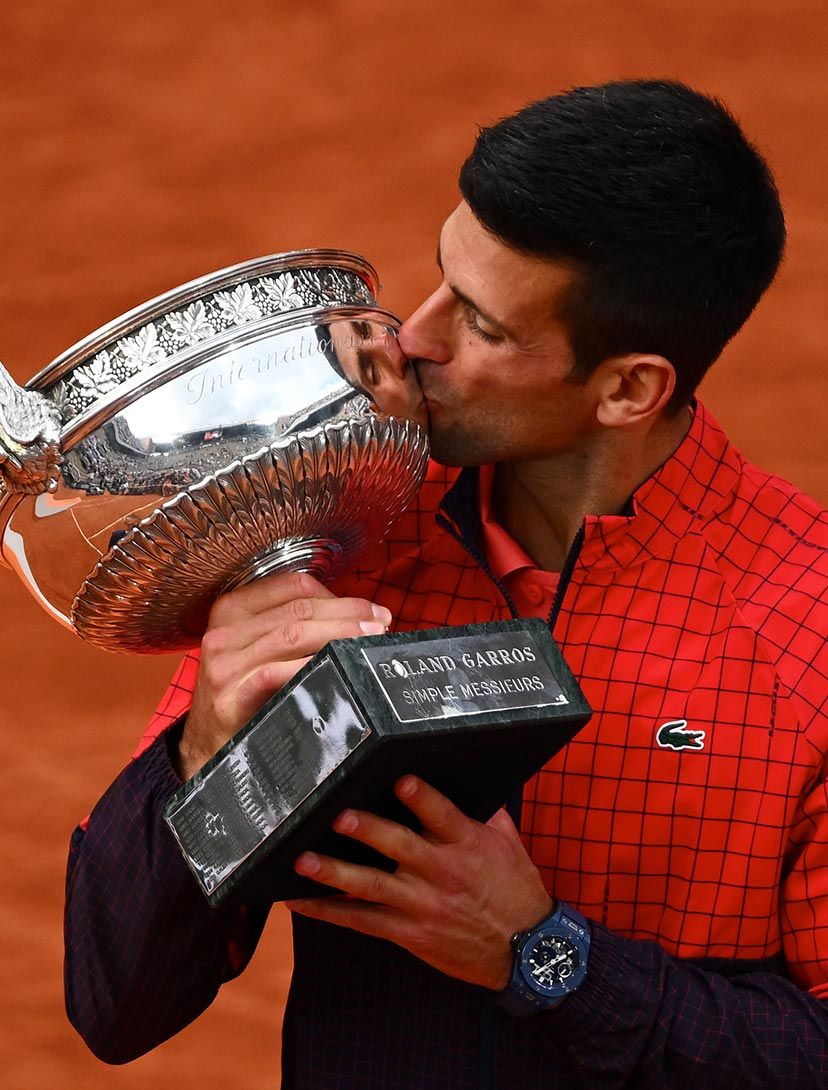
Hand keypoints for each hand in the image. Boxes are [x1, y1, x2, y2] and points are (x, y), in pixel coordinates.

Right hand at [178, 571, 390, 778]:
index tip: (370, 610)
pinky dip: (310, 666)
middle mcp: (224, 631)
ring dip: (338, 636)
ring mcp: (223, 664)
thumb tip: (356, 615)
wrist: (207, 746)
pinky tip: (337, 668)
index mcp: (232, 609)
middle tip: (380, 624)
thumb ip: (293, 626)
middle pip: (298, 609)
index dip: (338, 595)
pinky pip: (275, 673)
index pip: (293, 587)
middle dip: (347, 614)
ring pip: (292, 635)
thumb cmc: (245, 693)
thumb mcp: (258, 650)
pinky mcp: (229, 697)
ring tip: (367, 642)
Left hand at [287, 776, 552, 990]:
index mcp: (467, 844)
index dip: (421, 797)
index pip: (442, 815)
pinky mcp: (410, 933)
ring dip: (335, 873)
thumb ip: (485, 810)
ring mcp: (423, 905)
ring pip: (372, 887)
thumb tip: (465, 772)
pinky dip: (330, 912)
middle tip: (339, 816)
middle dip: (368, 831)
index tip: (400, 779)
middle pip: (400, 847)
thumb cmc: (515, 889)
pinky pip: (363, 921)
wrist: (526, 951)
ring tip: (303, 860)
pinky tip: (301, 901)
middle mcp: (441, 872)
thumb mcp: (507, 843)